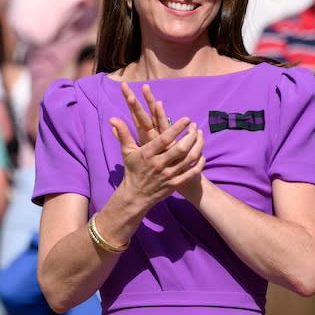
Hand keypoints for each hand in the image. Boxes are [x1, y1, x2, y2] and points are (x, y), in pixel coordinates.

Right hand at [109, 82, 204, 209]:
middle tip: (196, 128)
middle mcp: (159, 164)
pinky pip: (191, 173)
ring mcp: (168, 175)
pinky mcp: (175, 185)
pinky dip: (198, 164)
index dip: (177, 128)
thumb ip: (123, 134)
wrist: (135, 196)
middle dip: (191, 137)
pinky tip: (202, 155)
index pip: (165, 139)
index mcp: (147, 154)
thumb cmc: (133, 171)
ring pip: (188, 160)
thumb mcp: (127, 152)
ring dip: (198, 147)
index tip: (187, 119)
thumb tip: (113, 118)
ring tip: (201, 138)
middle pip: (180, 149)